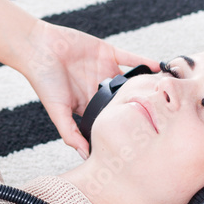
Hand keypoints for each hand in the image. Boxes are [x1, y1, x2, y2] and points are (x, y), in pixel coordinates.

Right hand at [23, 20, 156, 158]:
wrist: (38, 48)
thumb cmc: (44, 81)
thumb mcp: (56, 111)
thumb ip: (70, 132)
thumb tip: (84, 155)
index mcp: (88, 104)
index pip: (110, 118)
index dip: (124, 125)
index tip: (142, 137)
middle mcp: (99, 88)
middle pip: (125, 100)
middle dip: (141, 107)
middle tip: (163, 118)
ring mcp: (104, 70)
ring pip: (131, 79)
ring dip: (147, 84)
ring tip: (166, 93)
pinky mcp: (107, 52)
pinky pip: (130, 57)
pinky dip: (145, 61)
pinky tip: (160, 67)